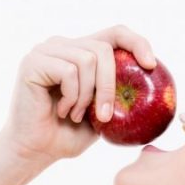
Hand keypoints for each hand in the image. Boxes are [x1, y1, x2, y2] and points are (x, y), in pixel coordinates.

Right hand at [0, 24, 156, 161]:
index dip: (137, 43)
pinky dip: (72, 97)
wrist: (35, 151)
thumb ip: (119, 93)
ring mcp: (46, 51)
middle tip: (105, 115)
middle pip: (103, 49)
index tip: (151, 65)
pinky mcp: (33, 62)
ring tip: (76, 115)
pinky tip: (61, 111)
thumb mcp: (103, 112)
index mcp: (80, 51)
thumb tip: (150, 80)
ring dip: (87, 95)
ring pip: (87, 60)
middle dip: (109, 85)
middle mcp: (62, 45)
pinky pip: (68, 72)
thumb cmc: (68, 133)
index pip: (115, 33)